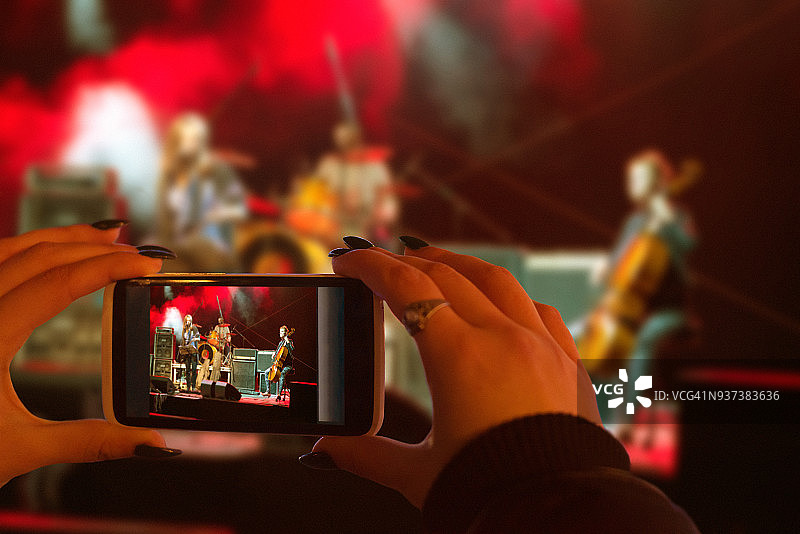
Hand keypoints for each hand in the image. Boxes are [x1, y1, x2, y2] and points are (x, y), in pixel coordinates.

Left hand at [0, 224, 166, 486]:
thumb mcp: (21, 449)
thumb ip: (90, 441)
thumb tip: (150, 443)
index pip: (58, 283)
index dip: (109, 267)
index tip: (146, 263)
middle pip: (37, 256)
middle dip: (91, 246)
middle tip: (135, 248)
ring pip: (8, 249)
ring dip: (59, 239)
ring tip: (101, 236)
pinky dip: (27, 250)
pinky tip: (48, 255)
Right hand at [312, 243, 600, 507]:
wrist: (556, 515)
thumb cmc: (489, 492)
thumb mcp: (418, 474)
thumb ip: (365, 455)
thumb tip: (321, 449)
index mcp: (459, 356)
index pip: (406, 288)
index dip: (371, 266)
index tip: (348, 258)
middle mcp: (503, 338)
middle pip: (447, 275)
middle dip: (407, 261)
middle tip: (381, 261)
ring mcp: (542, 345)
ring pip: (497, 281)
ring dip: (459, 265)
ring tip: (434, 262)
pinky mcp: (569, 363)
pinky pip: (537, 310)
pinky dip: (510, 296)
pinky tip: (499, 301)